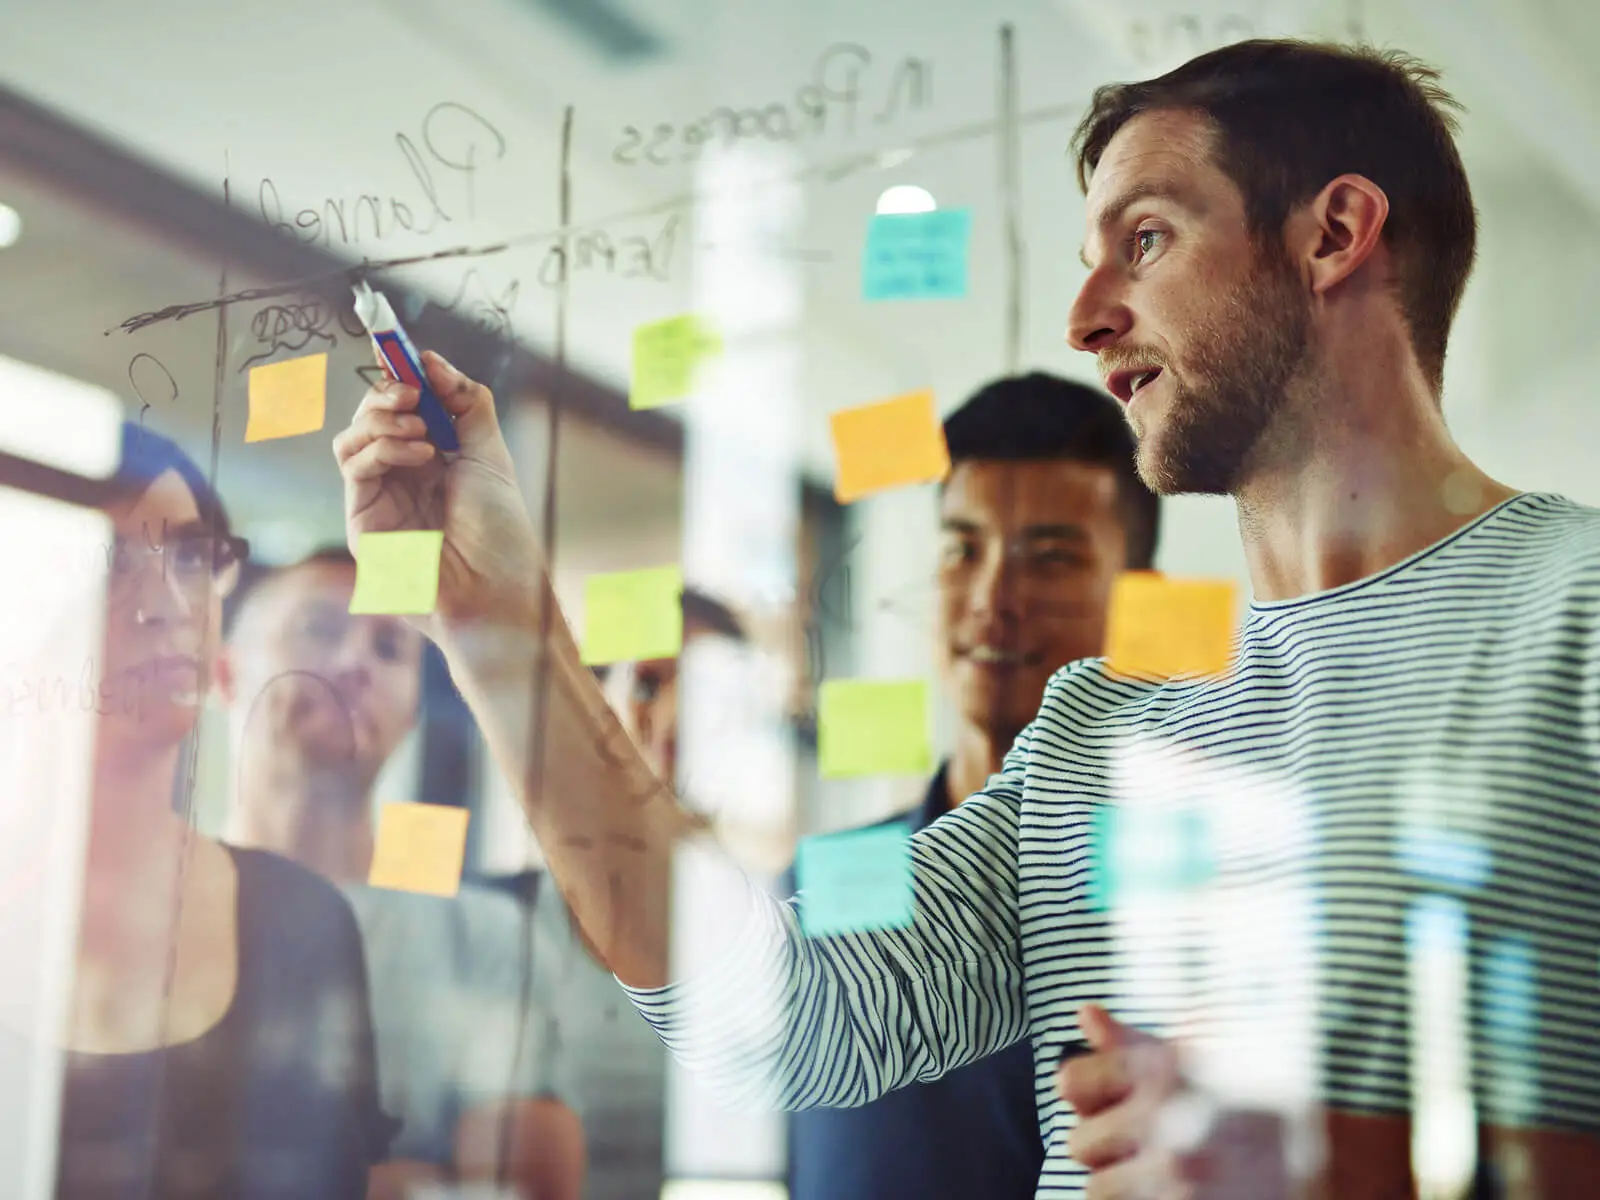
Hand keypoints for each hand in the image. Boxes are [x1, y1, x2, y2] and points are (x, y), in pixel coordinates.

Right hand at [333, 351, 541, 636]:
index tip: (397, 346)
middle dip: (387, 392)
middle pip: (371, 415)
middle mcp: (403, 475)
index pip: (403, 405)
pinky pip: (353, 466)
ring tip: (421, 430)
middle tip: (412, 392)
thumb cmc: (500, 529)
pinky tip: (419, 455)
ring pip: (353, 437)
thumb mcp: (489, 453)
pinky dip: (382, 447)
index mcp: (434, 458)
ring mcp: (380, 497)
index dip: (397, 374)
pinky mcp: (363, 520)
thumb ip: (465, 403)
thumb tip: (429, 359)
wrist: (496, 588)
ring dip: (382, 419)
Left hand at [1058, 1005, 1292, 1199]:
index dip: (1088, 1094)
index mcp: (1166, 1068)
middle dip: (1107, 1149)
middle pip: (1080, 1144)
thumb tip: (1086, 1016)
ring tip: (1163, 1177)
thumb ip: (1136, 1043)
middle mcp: (1168, 1118)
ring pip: (1100, 1190)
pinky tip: (1178, 1192)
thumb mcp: (1206, 1055)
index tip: (1106, 1101)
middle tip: (1145, 1147)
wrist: (1339, 1156)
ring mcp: (1180, 1174)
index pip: (1072, 1081)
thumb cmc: (1267, 1097)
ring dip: (1125, 1187)